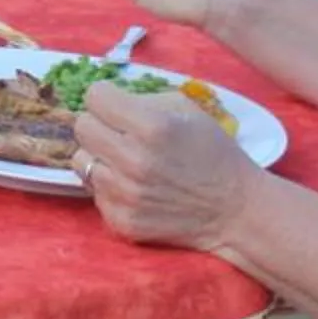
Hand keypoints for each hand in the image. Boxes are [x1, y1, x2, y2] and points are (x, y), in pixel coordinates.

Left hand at [71, 80, 256, 251]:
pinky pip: (95, 193)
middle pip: (81, 127)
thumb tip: (108, 98)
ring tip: (127, 161)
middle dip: (99, 124)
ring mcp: (124, 195)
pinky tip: (134, 187)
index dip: (106, 97)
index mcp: (151, 127)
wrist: (236, 210)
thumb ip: (143, 99)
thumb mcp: (187, 110)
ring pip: (82, 161)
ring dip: (101, 157)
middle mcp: (133, 160)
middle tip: (119, 132)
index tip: (116, 104)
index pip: (94, 97)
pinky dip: (109, 187)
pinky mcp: (120, 221)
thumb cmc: (214, 153)